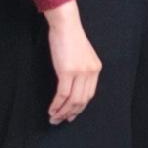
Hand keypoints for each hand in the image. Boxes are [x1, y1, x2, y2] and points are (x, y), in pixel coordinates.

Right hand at [43, 3, 101, 123]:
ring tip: (53, 118)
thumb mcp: (81, 56)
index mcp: (96, 69)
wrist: (66, 25)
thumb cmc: (70, 38)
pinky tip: (51, 110)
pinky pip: (63, 94)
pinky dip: (56, 105)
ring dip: (62, 112)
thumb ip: (81, 70)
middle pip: (82, 100)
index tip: (71, 115)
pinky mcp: (67, 71)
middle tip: (59, 121)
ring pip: (72, 100)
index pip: (89, 94)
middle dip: (70, 113)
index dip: (80, 107)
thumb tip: (73, 85)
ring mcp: (80, 72)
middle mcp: (91, 72)